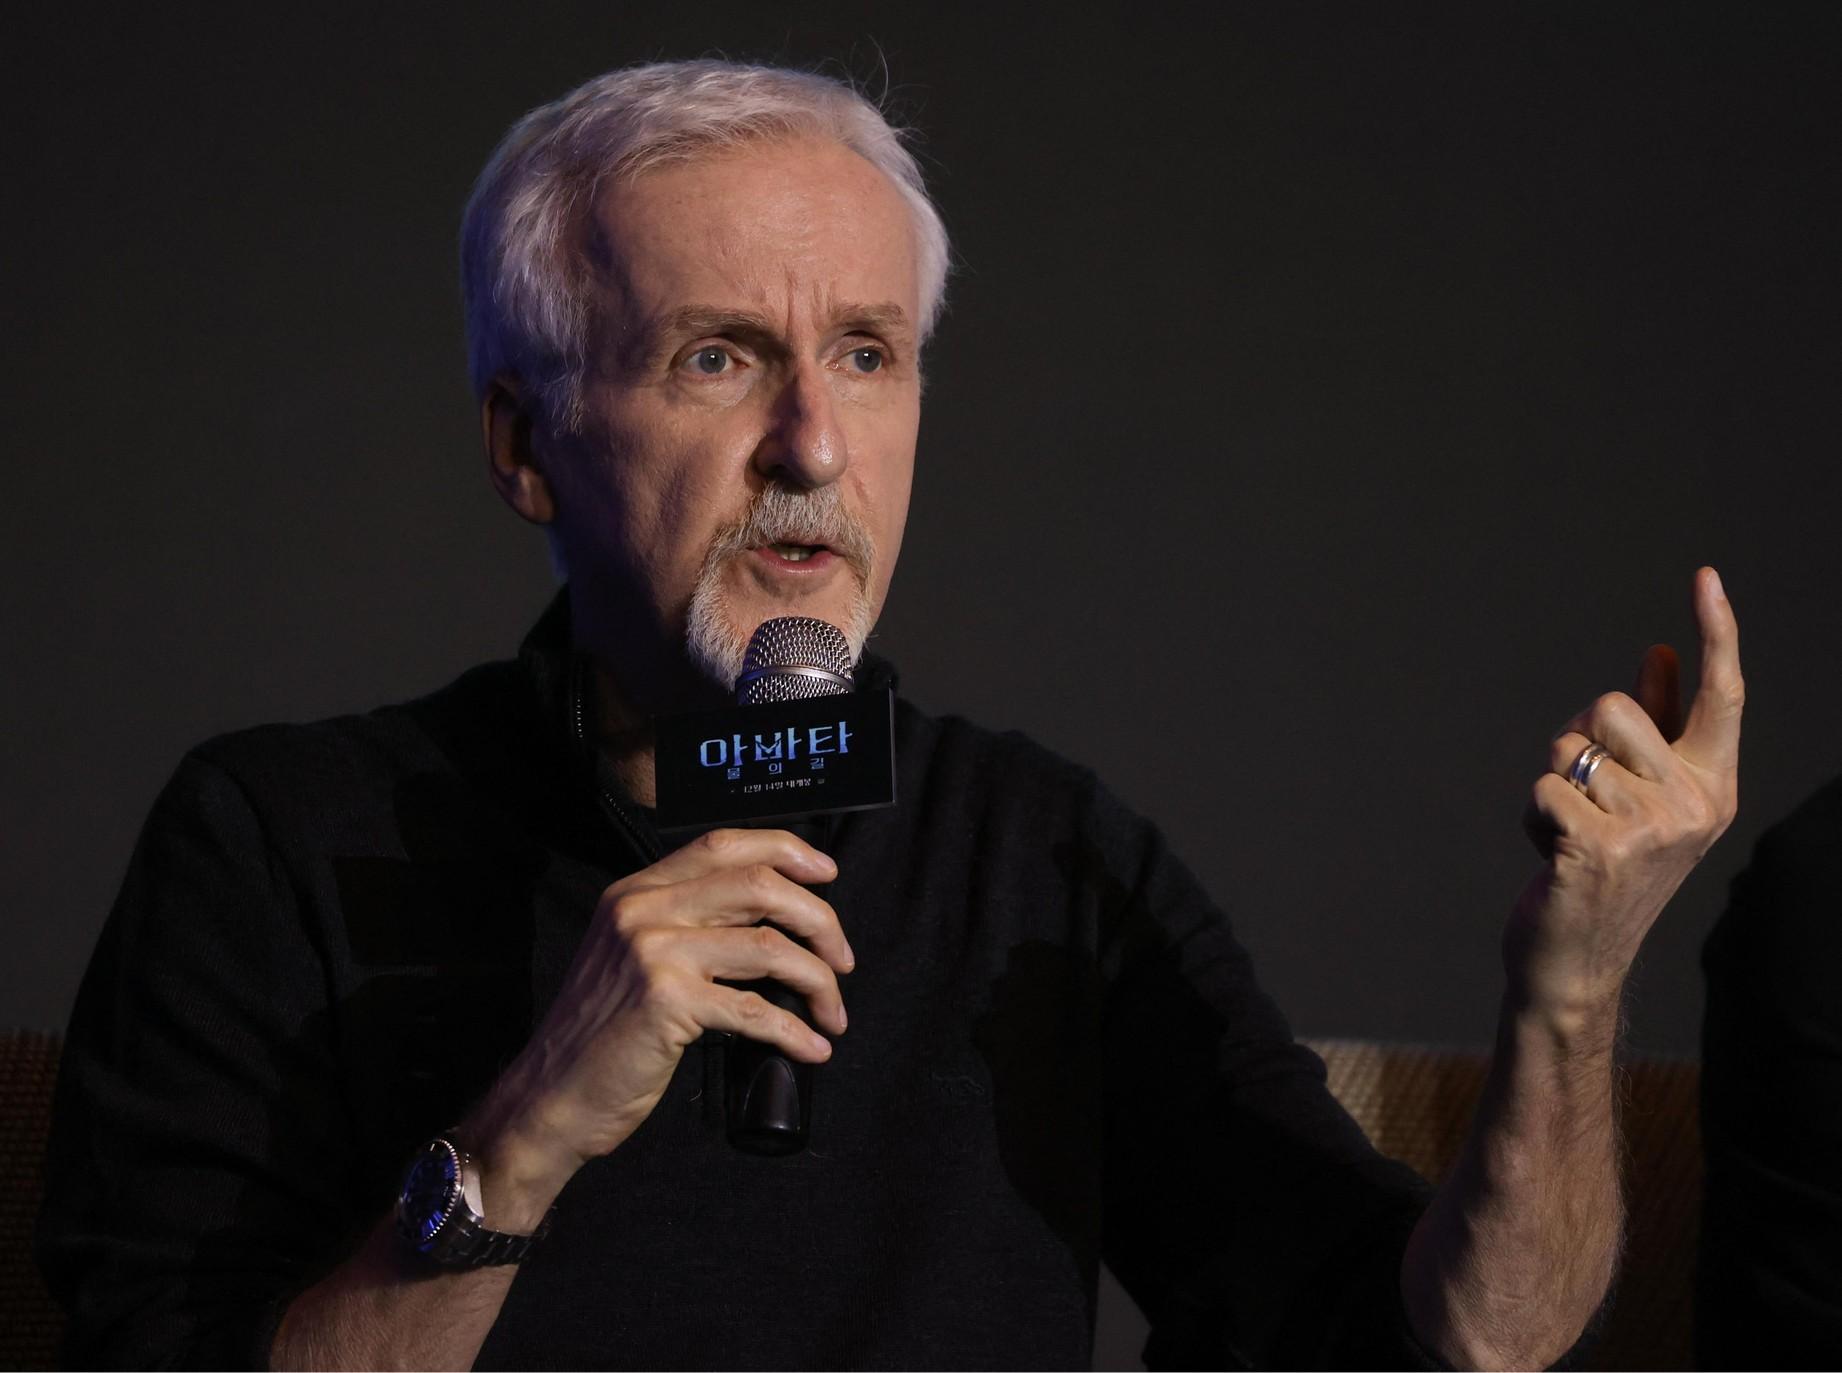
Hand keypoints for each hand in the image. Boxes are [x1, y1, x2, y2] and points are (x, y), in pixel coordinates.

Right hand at [463, 829, 852, 1224]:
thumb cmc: (602, 1033)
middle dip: (820, 919)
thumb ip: (685, 923)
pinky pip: (756, 1011)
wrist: (552, 1093)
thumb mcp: (631, 955)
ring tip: (833, 1012)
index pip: (724, 844)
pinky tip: (812, 1047)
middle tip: (842, 958)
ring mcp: (654, 953)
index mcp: (638, 890)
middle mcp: (644, 910)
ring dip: (818, 980)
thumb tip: (771, 917)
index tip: (827, 874)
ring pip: (770, 947)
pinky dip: (795, 1032)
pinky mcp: (666, 1002)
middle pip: (760, 886)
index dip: (786, 851)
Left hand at [1505, 567, 1742, 1023]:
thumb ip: (1655, 731)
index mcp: (1712, 787)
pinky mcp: (1599, 849)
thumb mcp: (1640, 801)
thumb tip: (1659, 653)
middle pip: (1610, 706)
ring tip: (1570, 836)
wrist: (1575, 962)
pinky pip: (1542, 789)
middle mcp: (1694, 805)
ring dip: (1552, 785)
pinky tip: (1551, 858)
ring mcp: (1650, 829)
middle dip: (1577, 742)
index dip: (1716, 633)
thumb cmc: (1604, 872)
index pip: (1722, 697)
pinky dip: (1532, 817)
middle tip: (1586, 804)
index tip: (1706, 576)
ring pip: (1568, 747)